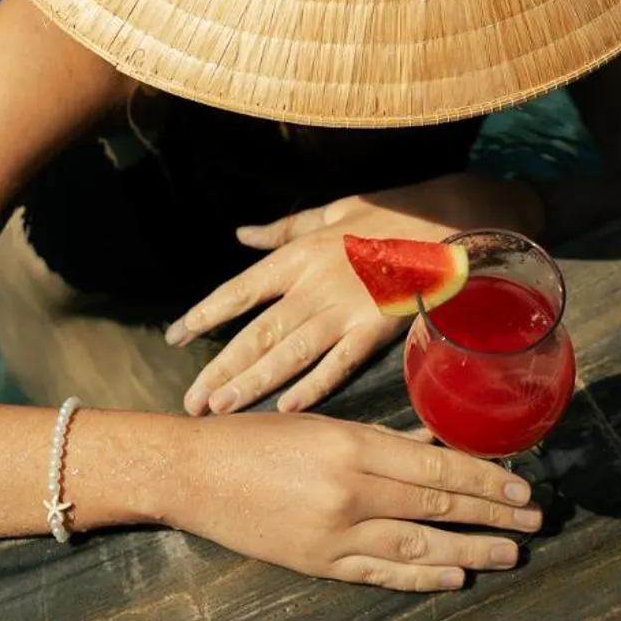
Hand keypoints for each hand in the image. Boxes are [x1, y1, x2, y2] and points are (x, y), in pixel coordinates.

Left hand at [168, 174, 545, 416]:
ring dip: (253, 383)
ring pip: (288, 353)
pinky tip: (287, 408)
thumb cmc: (386, 213)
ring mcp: (343, 307)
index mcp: (297, 256)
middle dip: (220, 368)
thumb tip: (240, 234)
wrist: (445, 220)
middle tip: (191, 400)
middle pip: (256, 332)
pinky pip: (339, 362)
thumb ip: (281, 230)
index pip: (239, 291)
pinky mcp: (376, 327)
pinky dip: (313, 385)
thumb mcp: (328, 211)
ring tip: (221, 409)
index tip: (174, 338)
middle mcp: (312, 283)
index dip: (204, 315)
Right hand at [170, 411, 541, 592]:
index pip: (435, 465)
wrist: (195, 473)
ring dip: (469, 549)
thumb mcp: (321, 423)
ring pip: (418, 545)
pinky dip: (422, 577)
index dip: (483, 478)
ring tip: (508, 553)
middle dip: (490, 512)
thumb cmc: (254, 437)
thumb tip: (432, 444)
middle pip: (435, 503)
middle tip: (533, 518)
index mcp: (351, 445)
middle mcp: (350, 490)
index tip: (519, 485)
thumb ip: (379, 437)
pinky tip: (454, 576)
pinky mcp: (319, 563)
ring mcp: (335, 533)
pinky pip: (381, 573)